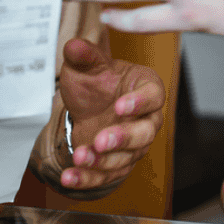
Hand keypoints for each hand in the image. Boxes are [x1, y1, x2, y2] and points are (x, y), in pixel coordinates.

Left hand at [53, 38, 164, 191]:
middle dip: (123, 139)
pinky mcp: (118, 163)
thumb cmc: (97, 83)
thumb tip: (74, 45)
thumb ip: (83, 55)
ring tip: (80, 157)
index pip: (153, 96)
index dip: (139, 102)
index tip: (121, 105)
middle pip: (145, 133)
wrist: (89, 107)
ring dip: (103, 161)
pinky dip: (89, 178)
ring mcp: (134, 145)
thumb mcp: (87, 66)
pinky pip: (107, 175)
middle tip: (101, 140)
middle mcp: (147, 120)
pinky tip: (70, 177)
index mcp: (146, 89)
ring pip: (126, 157)